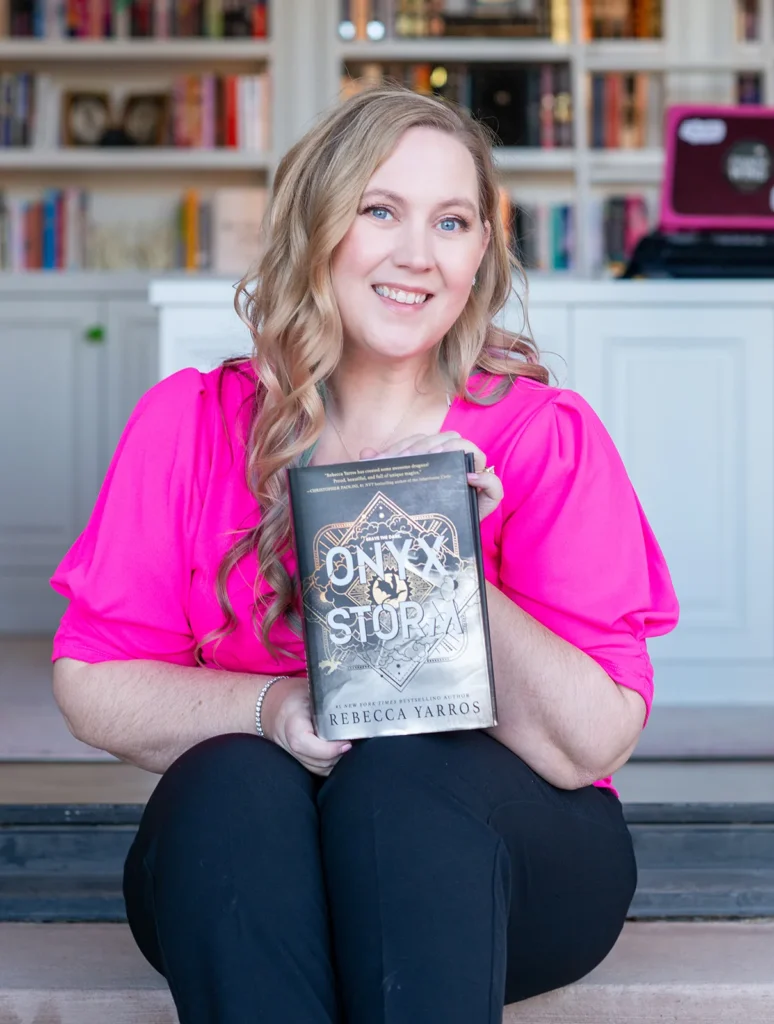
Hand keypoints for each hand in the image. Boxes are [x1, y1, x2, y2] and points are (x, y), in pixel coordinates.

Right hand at [260, 677, 350, 775]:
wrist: (270, 706)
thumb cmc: (293, 696)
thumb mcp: (309, 690)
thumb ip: (327, 700)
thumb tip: (351, 703)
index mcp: (291, 723)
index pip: (304, 744)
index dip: (328, 749)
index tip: (347, 742)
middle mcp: (289, 743)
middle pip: (316, 761)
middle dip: (338, 755)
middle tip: (355, 743)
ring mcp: (292, 755)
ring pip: (318, 769)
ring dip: (336, 761)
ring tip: (349, 746)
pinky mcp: (297, 761)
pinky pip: (316, 769)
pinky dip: (330, 764)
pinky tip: (340, 752)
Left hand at [361, 432, 503, 520]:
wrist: (435, 552)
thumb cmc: (416, 518)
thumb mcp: (396, 495)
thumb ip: (382, 474)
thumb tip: (365, 454)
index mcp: (434, 461)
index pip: (422, 440)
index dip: (405, 445)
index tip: (389, 458)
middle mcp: (454, 466)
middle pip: (448, 440)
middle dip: (427, 445)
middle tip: (410, 457)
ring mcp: (474, 482)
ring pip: (473, 452)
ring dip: (454, 449)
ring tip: (437, 458)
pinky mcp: (487, 501)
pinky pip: (495, 486)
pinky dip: (485, 479)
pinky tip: (468, 478)